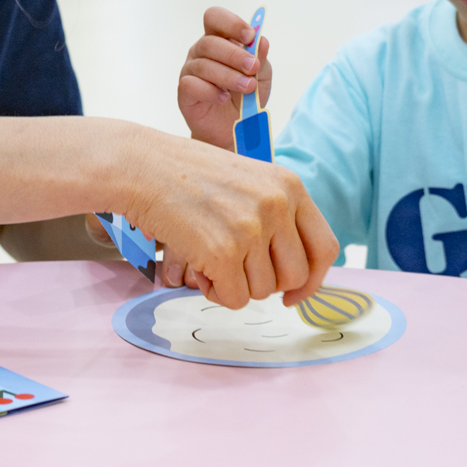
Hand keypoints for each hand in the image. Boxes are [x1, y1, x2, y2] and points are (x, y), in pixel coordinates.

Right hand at [118, 130, 334, 309]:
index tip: (293, 294)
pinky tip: (199, 267)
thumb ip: (277, 218)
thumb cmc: (187, 176)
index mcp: (289, 186)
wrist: (142, 167)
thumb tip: (295, 277)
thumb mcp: (249, 182)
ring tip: (209, 258)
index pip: (325, 247)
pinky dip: (216, 292)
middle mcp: (276, 205)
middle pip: (296, 276)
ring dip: (235, 285)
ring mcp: (250, 228)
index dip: (313, 279)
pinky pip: (234, 299)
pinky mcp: (222, 252)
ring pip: (262, 291)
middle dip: (268, 285)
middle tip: (239, 273)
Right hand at [179, 6, 269, 149]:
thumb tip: (261, 41)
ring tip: (247, 88)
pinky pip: (191, 84)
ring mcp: (189, 71)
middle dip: (235, 55)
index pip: (215, 18)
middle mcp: (200, 52)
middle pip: (209, 42)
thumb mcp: (261, 76)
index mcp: (219, 41)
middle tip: (253, 69)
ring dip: (229, 76)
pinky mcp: (184, 93)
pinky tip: (224, 98)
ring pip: (203, 65)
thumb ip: (260, 58)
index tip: (250, 36)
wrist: (235, 129)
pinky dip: (211, 91)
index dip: (231, 23)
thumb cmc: (245, 97)